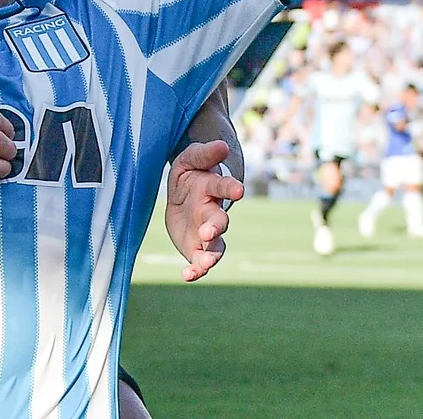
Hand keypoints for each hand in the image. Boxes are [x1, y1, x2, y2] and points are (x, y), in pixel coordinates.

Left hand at [162, 138, 243, 281]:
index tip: (239, 191)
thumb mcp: (191, 158)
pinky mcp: (196, 248)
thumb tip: (222, 146)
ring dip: (211, 256)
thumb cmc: (191, 172)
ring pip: (214, 246)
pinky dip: (196, 271)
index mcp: (212, 187)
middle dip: (216, 226)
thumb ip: (205, 154)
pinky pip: (199, 262)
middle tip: (211, 231)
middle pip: (220, 220)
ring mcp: (207, 232)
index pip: (223, 186)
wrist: (183, 193)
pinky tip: (188, 276)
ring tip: (204, 263)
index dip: (231, 188)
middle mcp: (213, 212)